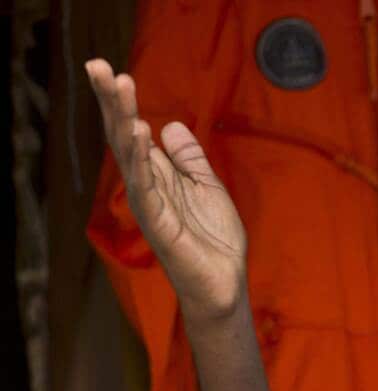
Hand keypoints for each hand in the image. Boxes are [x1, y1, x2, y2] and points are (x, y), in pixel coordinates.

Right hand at [86, 58, 246, 322]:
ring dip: (123, 119)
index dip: (121, 103)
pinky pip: (146, 187)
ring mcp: (149, 204)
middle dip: (111, 101)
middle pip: (123, 136)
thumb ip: (189, 158)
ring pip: (130, 155)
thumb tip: (168, 125)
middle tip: (97, 64)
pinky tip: (139, 134)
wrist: (224, 282)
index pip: (132, 132)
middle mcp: (146, 186)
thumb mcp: (208, 187)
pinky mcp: (159, 224)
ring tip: (118, 86)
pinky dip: (141, 160)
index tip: (111, 70)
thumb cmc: (213, 240)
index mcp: (157, 175)